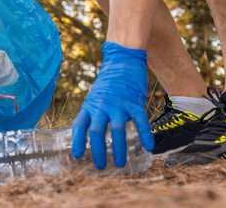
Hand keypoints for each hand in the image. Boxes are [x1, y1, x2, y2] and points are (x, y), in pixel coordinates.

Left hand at [71, 42, 154, 169]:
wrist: (123, 60)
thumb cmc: (108, 82)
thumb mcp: (94, 96)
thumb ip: (93, 113)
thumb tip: (91, 133)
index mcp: (89, 105)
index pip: (79, 125)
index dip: (77, 141)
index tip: (77, 155)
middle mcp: (101, 106)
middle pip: (96, 132)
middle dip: (98, 152)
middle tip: (100, 166)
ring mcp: (118, 104)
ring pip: (117, 131)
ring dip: (118, 149)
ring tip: (119, 163)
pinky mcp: (134, 102)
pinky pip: (140, 122)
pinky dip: (144, 135)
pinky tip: (148, 147)